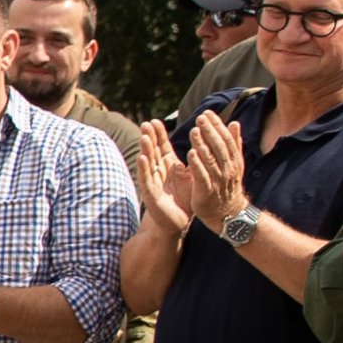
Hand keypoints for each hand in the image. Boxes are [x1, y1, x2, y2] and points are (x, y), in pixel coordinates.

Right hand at [138, 119, 193, 238]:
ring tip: (144, 136)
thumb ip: (194, 160)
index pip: (161, 147)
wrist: (179, 222)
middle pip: (152, 151)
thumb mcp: (191, 175)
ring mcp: (152, 183)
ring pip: (148, 163)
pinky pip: (146, 179)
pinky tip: (142, 158)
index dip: (158, 134)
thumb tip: (200, 143)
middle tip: (146, 123)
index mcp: (168, 167)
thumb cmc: (185, 199)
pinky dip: (144, 168)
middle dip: (149, 137)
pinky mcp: (150, 195)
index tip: (155, 121)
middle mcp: (158, 173)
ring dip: (145, 150)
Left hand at [187, 109, 248, 230]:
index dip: (217, 125)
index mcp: (233, 160)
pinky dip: (198, 164)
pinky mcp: (207, 191)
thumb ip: (233, 145)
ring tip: (194, 130)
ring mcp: (218, 180)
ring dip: (203, 144)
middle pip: (219, 146)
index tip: (207, 113)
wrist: (228, 214)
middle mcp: (227, 168)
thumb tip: (234, 123)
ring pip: (211, 159)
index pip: (225, 139)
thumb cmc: (227, 187)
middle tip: (200, 117)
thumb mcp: (233, 164)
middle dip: (210, 131)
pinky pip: (203, 176)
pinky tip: (190, 153)